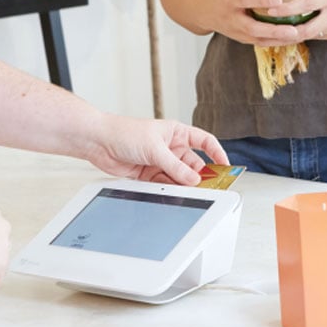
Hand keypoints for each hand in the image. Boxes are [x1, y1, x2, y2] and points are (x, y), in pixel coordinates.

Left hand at [83, 114, 229, 185]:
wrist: (99, 142)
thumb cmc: (124, 132)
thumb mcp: (155, 148)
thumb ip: (175, 166)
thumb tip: (194, 179)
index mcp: (176, 133)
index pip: (204, 142)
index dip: (217, 153)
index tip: (226, 167)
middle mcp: (170, 147)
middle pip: (193, 164)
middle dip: (200, 176)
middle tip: (208, 188)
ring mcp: (160, 161)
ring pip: (179, 177)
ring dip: (183, 185)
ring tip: (188, 193)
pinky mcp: (149, 174)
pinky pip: (165, 184)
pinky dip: (169, 190)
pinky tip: (172, 194)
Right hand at [192, 0, 302, 47]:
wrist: (198, 11)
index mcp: (229, 0)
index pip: (246, 0)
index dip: (262, 0)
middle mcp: (232, 18)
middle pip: (254, 28)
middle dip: (275, 31)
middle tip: (294, 30)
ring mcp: (236, 32)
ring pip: (259, 39)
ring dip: (280, 40)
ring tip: (299, 36)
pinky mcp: (241, 39)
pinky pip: (261, 43)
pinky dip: (277, 42)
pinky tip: (292, 39)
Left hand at [268, 0, 326, 41]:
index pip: (307, 5)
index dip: (287, 9)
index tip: (269, 10)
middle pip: (306, 30)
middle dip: (282, 33)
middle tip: (261, 31)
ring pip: (309, 36)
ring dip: (288, 37)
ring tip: (266, 37)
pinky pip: (317, 36)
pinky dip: (300, 35)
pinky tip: (284, 34)